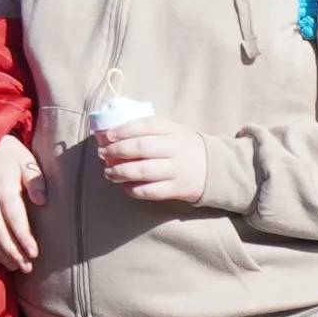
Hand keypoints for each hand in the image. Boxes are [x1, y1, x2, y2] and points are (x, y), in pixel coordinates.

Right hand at [0, 132, 43, 274]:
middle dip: (12, 251)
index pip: (14, 216)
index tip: (34, 253)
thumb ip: (35, 179)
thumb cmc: (10, 153)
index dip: (23, 237)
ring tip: (15, 266)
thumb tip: (42, 201)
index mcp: (3, 186)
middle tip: (26, 267)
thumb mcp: (26, 159)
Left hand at [92, 118, 218, 208]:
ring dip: (121, 172)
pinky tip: (124, 187)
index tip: (106, 136)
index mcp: (173, 130)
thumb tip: (111, 133)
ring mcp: (177, 169)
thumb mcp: (172, 131)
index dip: (123, 130)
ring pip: (143, 171)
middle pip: (141, 147)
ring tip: (108, 173)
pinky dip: (134, 190)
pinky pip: (151, 191)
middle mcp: (175, 148)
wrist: (215, 168)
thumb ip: (147, 130)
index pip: (145, 125)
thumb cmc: (183, 147)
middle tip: (103, 154)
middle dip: (117, 151)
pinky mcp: (178, 188)